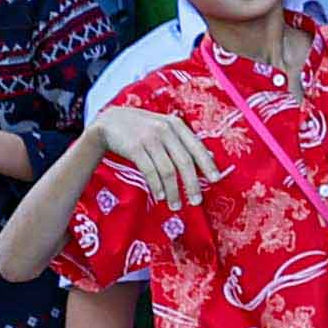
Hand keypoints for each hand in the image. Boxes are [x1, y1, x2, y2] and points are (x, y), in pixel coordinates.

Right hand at [91, 104, 211, 206]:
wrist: (110, 122)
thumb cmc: (142, 128)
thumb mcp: (165, 128)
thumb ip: (184, 141)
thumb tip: (210, 156)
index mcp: (176, 125)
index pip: (196, 147)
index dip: (207, 164)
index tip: (216, 180)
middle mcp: (165, 130)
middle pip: (184, 162)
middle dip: (192, 184)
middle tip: (196, 201)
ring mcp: (149, 138)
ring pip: (168, 170)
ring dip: (173, 191)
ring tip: (175, 205)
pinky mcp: (134, 148)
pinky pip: (150, 171)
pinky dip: (157, 186)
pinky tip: (160, 196)